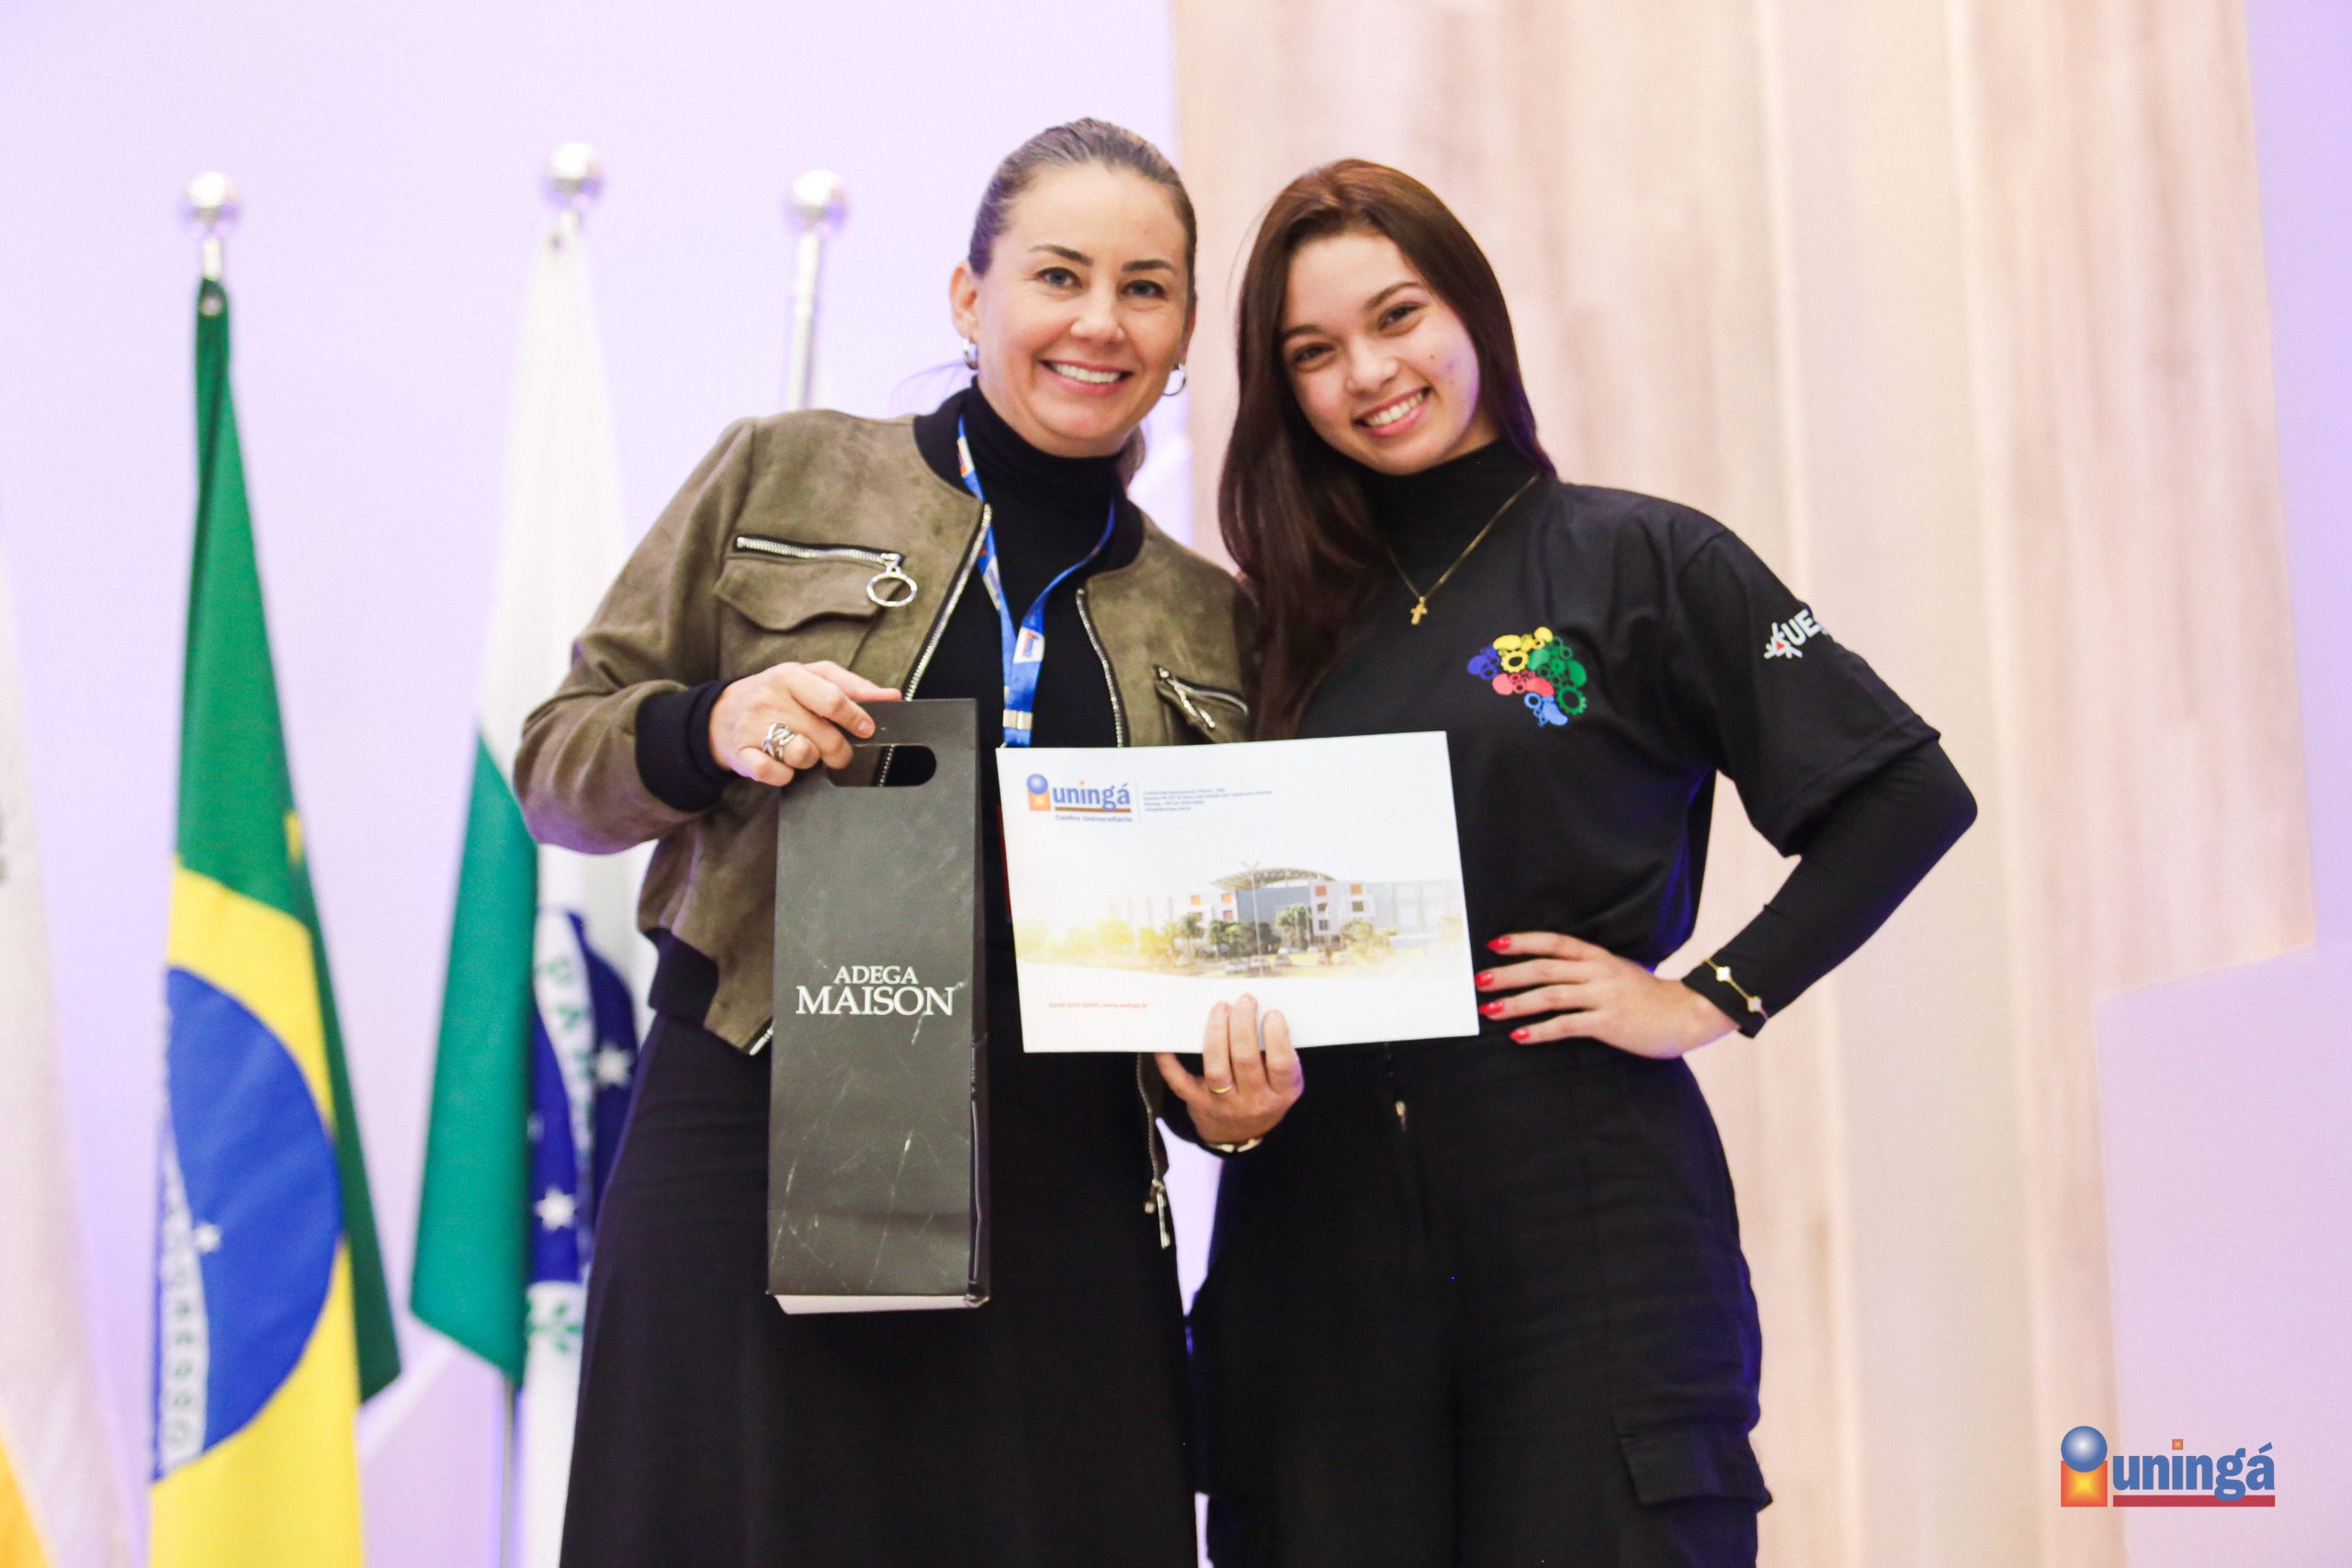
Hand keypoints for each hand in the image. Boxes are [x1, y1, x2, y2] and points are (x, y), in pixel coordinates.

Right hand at [709, 660, 899, 786]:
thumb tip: (892, 697)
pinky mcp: (742, 754)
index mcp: (790, 675)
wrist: (721, 712)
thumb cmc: (777, 694)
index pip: (833, 699)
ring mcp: (753, 727)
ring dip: (810, 760)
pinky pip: (776, 774)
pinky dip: (785, 775)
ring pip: (802, 755)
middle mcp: (770, 698)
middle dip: (839, 749)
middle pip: (824, 734)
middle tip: (838, 751)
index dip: (856, 718)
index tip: (866, 729)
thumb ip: (852, 687)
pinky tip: (782, 764)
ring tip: (803, 750)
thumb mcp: (812, 678)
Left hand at [1155, 994, 1302, 1145]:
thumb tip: (1259, 1011)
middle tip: (1244, 1001)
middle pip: (1245, 1059)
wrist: (1237, 1135)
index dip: (1277, 1036)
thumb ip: (1276, 1054)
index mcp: (1282, 1093)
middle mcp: (1254, 1101)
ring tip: (1220, 1009)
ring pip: (1216, 1068)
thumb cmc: (1263, 1095)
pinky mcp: (1197, 1103)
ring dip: (1216, 1033)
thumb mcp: (1282, 1083)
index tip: (1272, 1013)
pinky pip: (1179, 1081)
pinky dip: (1169, 1061)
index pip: (1281, 1065)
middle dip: (1242, 1024)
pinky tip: (1166, 1041)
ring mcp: (1224, 1104)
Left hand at [1476, 931, 1735, 1058]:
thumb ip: (1588, 969)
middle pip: (1544, 968)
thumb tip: (1552, 972)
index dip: (1523, 941)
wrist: (1686, 1014)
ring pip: (1550, 996)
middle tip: (1481, 981)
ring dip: (1516, 1003)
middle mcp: (1598, 972)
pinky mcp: (1608, 1023)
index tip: (1495, 944)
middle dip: (1509, 974)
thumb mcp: (1618, 971)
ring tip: (1490, 1011)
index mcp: (1598, 956)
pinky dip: (1540, 1031)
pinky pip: (1566, 1026)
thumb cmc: (1648, 996)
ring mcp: (1603, 996)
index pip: (1554, 942)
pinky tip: (1520, 1036)